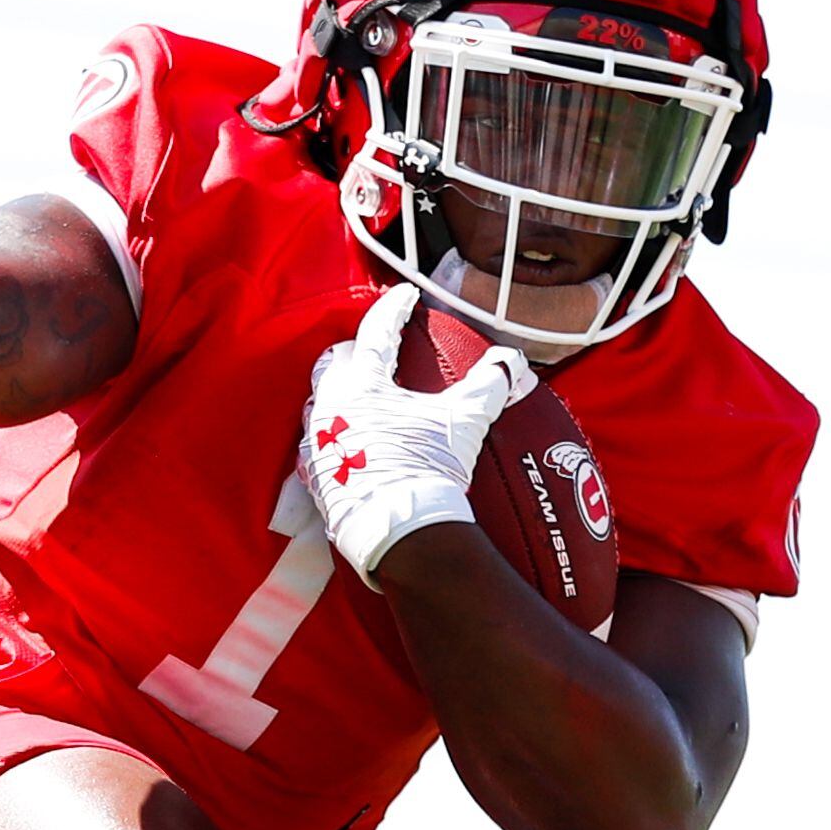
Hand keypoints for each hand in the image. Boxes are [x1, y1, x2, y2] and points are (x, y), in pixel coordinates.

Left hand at [298, 286, 533, 583]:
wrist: (400, 533)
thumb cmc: (427, 471)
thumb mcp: (464, 422)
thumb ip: (489, 384)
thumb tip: (512, 362)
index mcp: (362, 385)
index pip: (376, 332)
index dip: (394, 309)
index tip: (406, 296)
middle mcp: (331, 408)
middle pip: (335, 363)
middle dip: (356, 351)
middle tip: (379, 351)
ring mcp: (319, 444)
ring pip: (321, 402)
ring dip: (340, 392)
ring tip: (363, 395)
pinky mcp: (318, 477)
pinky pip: (319, 445)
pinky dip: (335, 435)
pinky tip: (351, 442)